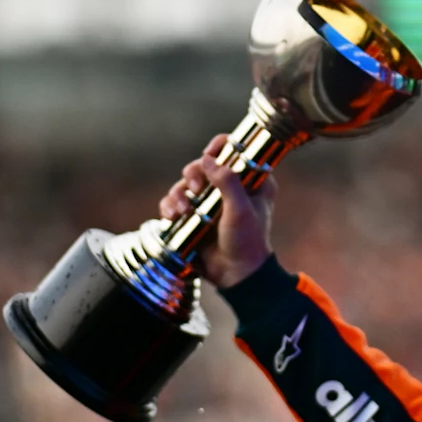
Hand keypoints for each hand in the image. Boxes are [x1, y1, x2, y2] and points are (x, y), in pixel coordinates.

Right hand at [158, 134, 275, 288]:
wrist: (236, 275)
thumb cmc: (247, 243)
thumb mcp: (241, 210)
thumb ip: (228, 182)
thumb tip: (207, 159)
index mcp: (251, 181)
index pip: (235, 150)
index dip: (220, 146)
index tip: (209, 153)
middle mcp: (230, 187)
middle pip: (203, 164)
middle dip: (194, 173)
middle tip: (196, 187)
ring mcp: (210, 201)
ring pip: (186, 183)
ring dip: (180, 194)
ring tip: (183, 211)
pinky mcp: (194, 216)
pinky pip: (175, 202)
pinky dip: (170, 207)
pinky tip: (172, 217)